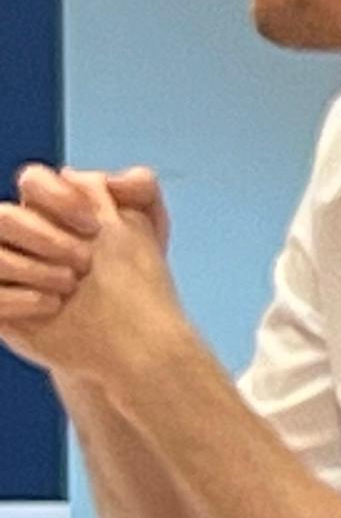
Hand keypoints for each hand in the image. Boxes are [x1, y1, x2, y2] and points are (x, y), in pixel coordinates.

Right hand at [0, 164, 184, 383]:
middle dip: (47, 238)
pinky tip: (51, 306)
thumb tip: (112, 179)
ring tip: (71, 288)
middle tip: (86, 263)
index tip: (96, 225)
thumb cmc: (135, 278)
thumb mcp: (148, 229)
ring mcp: (4, 270)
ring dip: (34, 269)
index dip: (61, 198)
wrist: (134, 337)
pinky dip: (17, 299)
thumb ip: (139, 188)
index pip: (34, 180)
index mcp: (48, 209)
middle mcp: (18, 236)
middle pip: (5, 216)